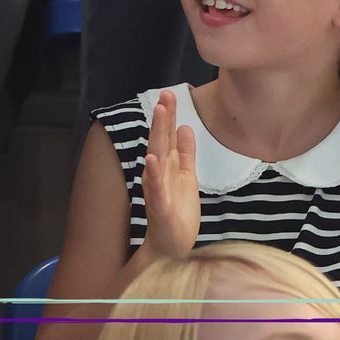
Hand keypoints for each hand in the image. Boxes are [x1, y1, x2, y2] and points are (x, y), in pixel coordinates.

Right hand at [141, 89, 200, 260]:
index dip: (170, 116)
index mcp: (169, 167)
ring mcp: (158, 190)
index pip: (168, 137)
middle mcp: (160, 175)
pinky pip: (156, 189)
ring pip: (157, 158)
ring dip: (158, 136)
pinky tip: (152, 159)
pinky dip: (154, 174)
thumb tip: (185, 127)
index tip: (172, 93)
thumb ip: (186, 153)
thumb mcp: (187, 177)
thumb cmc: (178, 211)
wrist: (171, 246)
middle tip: (165, 94)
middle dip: (163, 118)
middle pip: (161, 141)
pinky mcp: (160, 208)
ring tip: (160, 114)